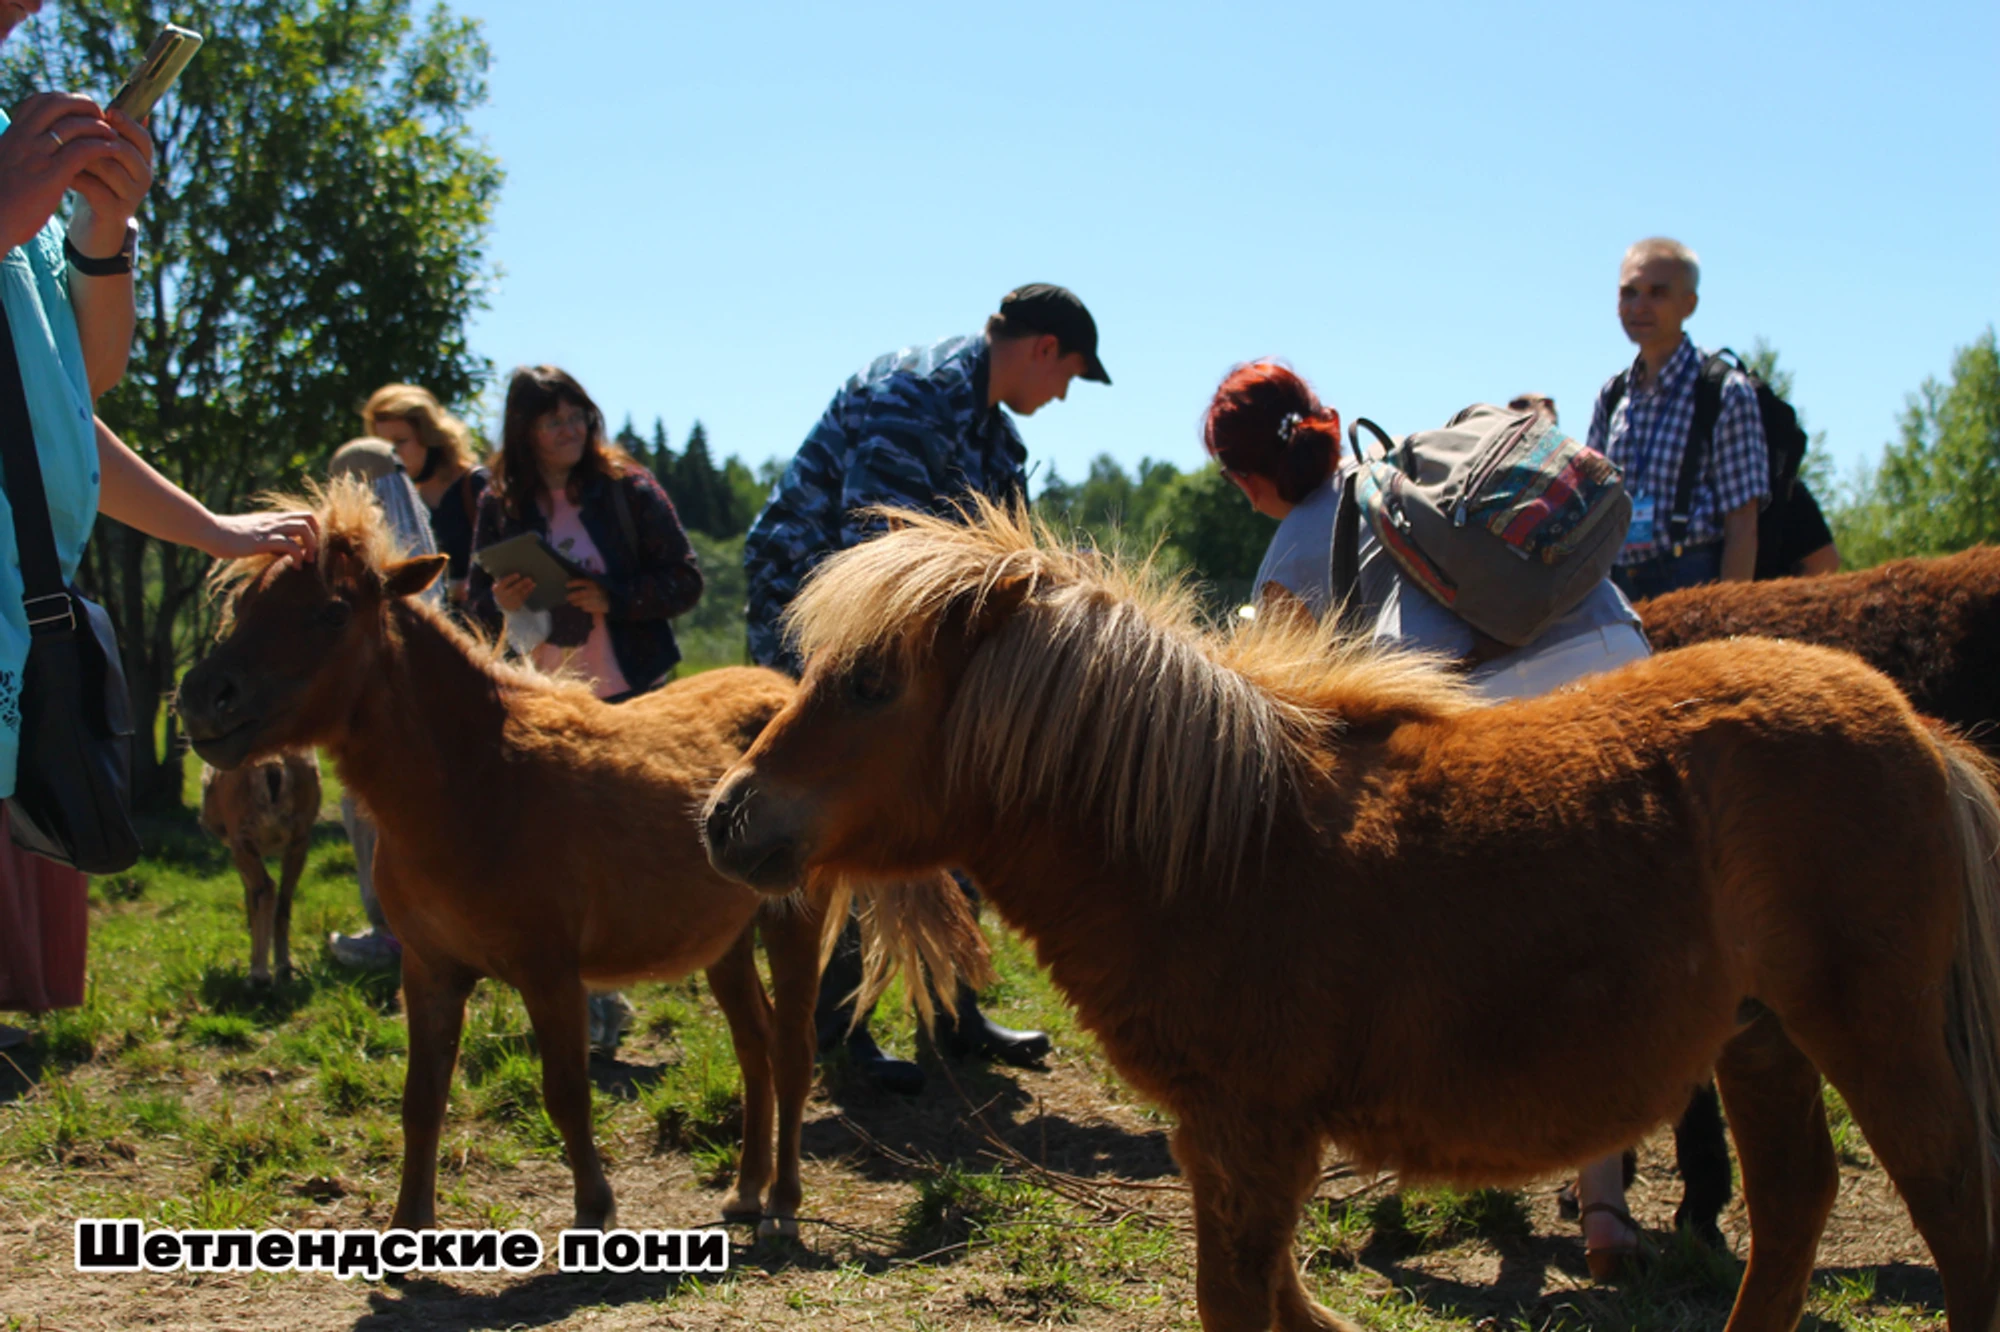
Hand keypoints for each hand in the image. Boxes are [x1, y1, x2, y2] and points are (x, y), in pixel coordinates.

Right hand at [0, 93, 121, 251]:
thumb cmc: (1, 198)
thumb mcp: (6, 164)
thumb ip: (19, 150)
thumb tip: (31, 147)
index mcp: (12, 135)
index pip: (37, 102)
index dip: (63, 99)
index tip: (80, 107)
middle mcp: (23, 140)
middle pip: (56, 105)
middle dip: (83, 104)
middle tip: (101, 115)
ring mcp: (36, 156)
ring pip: (72, 125)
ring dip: (97, 126)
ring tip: (112, 133)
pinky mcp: (51, 176)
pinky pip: (81, 151)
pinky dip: (101, 146)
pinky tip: (112, 150)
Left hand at [67, 106, 154, 250]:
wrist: (98, 225)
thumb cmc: (99, 182)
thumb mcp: (106, 156)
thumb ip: (111, 133)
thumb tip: (121, 100)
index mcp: (143, 161)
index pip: (142, 138)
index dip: (126, 123)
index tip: (107, 111)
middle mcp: (143, 178)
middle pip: (124, 150)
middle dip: (96, 138)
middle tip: (72, 132)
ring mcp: (131, 197)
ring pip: (108, 168)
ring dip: (81, 157)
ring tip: (60, 151)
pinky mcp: (115, 212)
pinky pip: (94, 188)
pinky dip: (74, 177)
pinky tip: (59, 172)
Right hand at [203, 510, 318, 562]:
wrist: (210, 531)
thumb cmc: (229, 537)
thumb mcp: (254, 536)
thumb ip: (270, 540)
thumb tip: (282, 552)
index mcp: (273, 519)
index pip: (303, 516)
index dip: (314, 530)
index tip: (311, 547)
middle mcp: (274, 521)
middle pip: (308, 518)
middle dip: (317, 537)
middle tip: (312, 555)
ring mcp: (269, 529)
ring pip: (303, 528)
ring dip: (311, 546)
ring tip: (306, 561)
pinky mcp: (262, 541)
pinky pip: (289, 544)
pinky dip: (298, 556)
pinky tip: (294, 567)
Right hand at [493, 572, 534, 612]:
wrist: (501, 604)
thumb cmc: (502, 589)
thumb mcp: (499, 585)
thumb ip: (503, 579)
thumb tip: (513, 568)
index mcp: (497, 589)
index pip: (504, 583)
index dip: (511, 578)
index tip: (518, 574)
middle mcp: (503, 595)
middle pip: (513, 589)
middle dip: (522, 584)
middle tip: (529, 578)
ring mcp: (510, 601)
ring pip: (520, 594)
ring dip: (527, 588)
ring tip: (533, 583)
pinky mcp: (516, 605)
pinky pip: (523, 598)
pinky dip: (528, 592)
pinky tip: (532, 587)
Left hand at [565, 578, 608, 615]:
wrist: (616, 599)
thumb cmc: (605, 589)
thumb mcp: (598, 582)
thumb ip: (589, 582)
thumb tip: (575, 581)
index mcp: (594, 583)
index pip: (581, 582)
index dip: (573, 583)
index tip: (566, 585)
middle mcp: (594, 590)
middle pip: (580, 594)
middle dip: (572, 596)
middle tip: (567, 598)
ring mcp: (597, 599)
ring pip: (583, 602)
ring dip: (577, 603)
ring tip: (573, 603)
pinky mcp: (599, 607)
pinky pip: (588, 608)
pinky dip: (584, 608)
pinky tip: (583, 607)